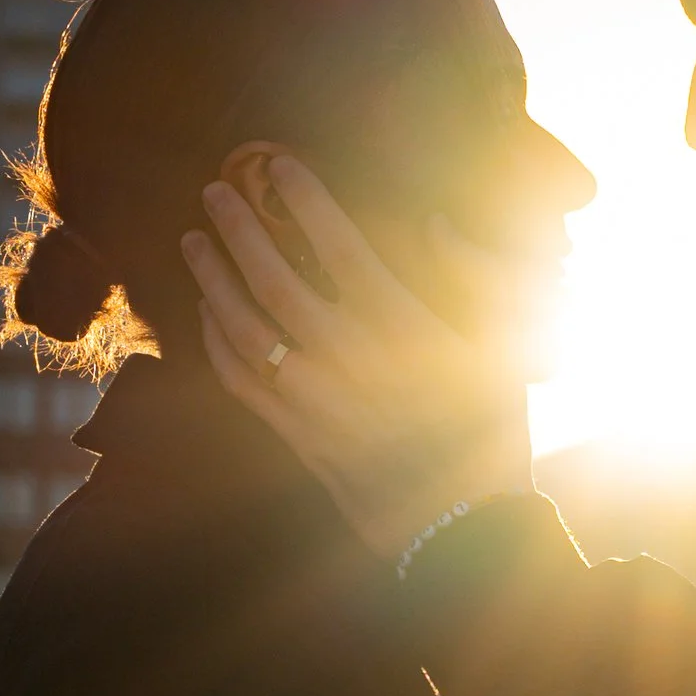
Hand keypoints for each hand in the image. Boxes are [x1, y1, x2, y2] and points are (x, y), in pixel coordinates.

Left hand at [183, 155, 532, 561]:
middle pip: (272, 277)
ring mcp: (311, 398)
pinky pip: (239, 378)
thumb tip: (435, 223)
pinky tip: (206, 313)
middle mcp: (345, 356)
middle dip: (238, 227)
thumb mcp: (503, 353)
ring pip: (242, 325)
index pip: (338, 243)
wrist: (461, 530)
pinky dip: (215, 339)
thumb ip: (470, 281)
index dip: (305, 197)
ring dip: (211, 277)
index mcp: (399, 327)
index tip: (280, 165)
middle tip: (214, 189)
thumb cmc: (491, 437)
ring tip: (192, 240)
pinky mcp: (295, 433)